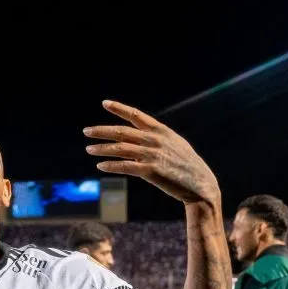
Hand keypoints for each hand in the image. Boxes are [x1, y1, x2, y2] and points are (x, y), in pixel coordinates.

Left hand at [84, 100, 219, 204]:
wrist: (201, 184)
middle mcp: (155, 140)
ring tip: (89, 149)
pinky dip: (111, 165)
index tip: (105, 103)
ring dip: (102, 148)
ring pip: (120, 149)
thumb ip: (158, 140)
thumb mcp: (175, 146)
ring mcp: (152, 155)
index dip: (120, 108)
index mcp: (161, 131)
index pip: (136, 115)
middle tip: (86, 131)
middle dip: (102, 131)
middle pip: (122, 132)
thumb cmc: (188, 166)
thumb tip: (142, 139)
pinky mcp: (150, 171)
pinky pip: (125, 166)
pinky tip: (100, 165)